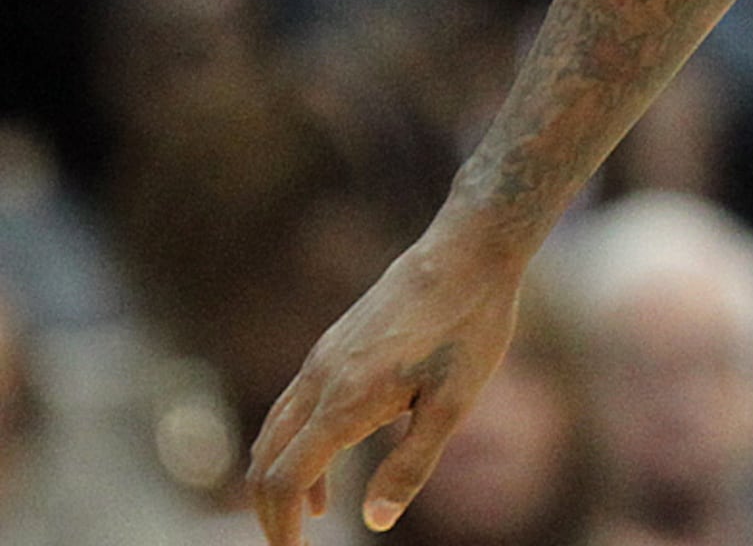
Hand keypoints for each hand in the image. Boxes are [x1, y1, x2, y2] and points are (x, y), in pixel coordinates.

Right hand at [245, 221, 529, 541]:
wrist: (467, 251)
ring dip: (281, 479)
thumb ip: (412, 464)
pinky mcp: (333, 346)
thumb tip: (375, 521)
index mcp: (344, 401)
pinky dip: (296, 446)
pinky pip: (294, 407)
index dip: (282, 527)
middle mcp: (318, 379)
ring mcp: (321, 359)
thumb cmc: (469, 326)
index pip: (286, 480)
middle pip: (265, 461)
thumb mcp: (454, 404)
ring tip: (310, 517)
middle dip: (270, 511)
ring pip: (275, 433)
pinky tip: (330, 463)